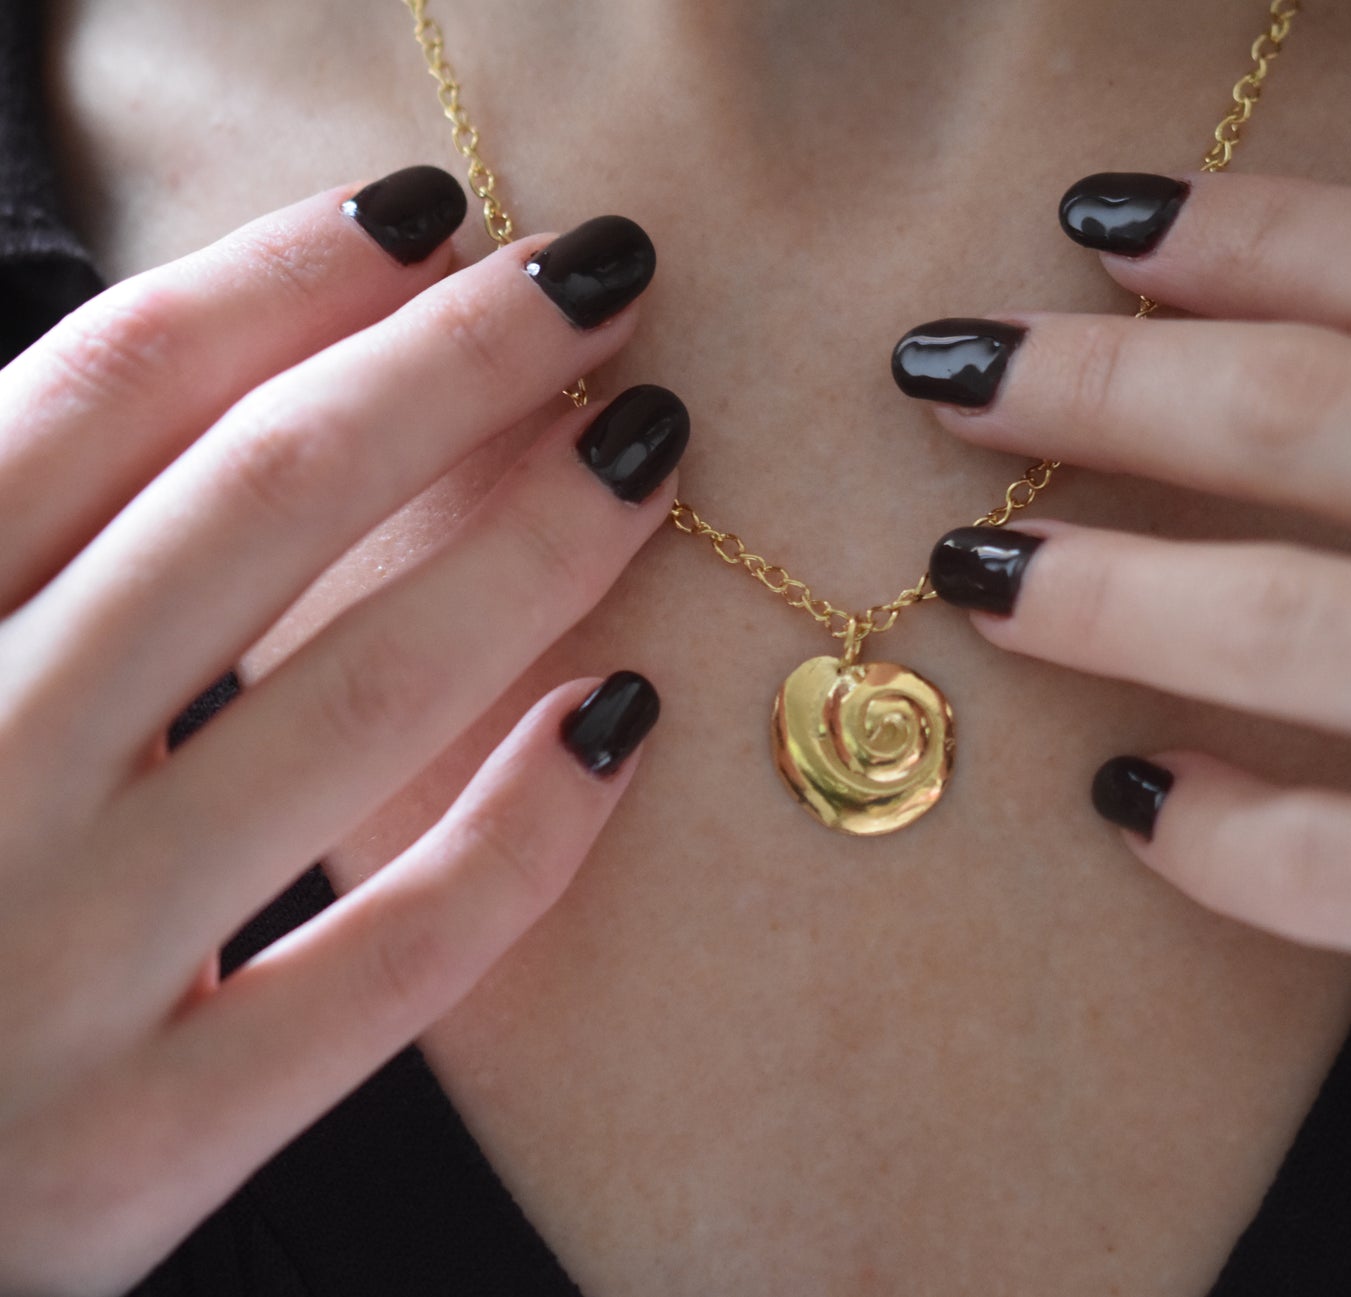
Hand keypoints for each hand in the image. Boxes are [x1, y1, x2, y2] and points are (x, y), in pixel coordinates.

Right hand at [0, 167, 679, 1293]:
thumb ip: (5, 554)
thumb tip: (193, 394)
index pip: (98, 398)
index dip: (281, 281)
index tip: (431, 217)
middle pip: (254, 508)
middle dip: (451, 366)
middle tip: (602, 279)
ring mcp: (52, 973)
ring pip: (351, 705)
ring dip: (528, 551)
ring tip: (652, 448)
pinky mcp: (144, 1149)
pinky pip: (391, 963)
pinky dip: (520, 833)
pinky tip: (623, 718)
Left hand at [909, 171, 1350, 1096]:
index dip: (1243, 236)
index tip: (1098, 231)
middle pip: (1314, 417)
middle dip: (1100, 388)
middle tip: (957, 375)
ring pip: (1292, 628)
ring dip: (1100, 593)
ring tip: (980, 573)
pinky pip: (1347, 867)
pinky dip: (1218, 833)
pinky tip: (1138, 803)